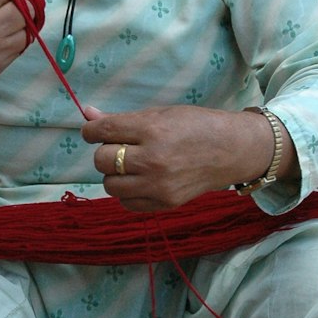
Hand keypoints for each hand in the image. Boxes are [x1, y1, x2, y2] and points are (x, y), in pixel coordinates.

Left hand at [81, 104, 290, 212]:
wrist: (232, 150)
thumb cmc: (195, 126)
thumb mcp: (160, 114)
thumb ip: (121, 119)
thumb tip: (86, 114)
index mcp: (152, 129)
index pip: (102, 132)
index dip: (91, 130)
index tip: (94, 131)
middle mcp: (153, 159)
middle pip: (101, 160)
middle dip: (106, 152)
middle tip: (121, 148)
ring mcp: (158, 185)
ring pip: (110, 185)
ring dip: (114, 174)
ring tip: (132, 166)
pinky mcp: (164, 203)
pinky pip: (126, 203)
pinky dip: (128, 192)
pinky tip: (141, 181)